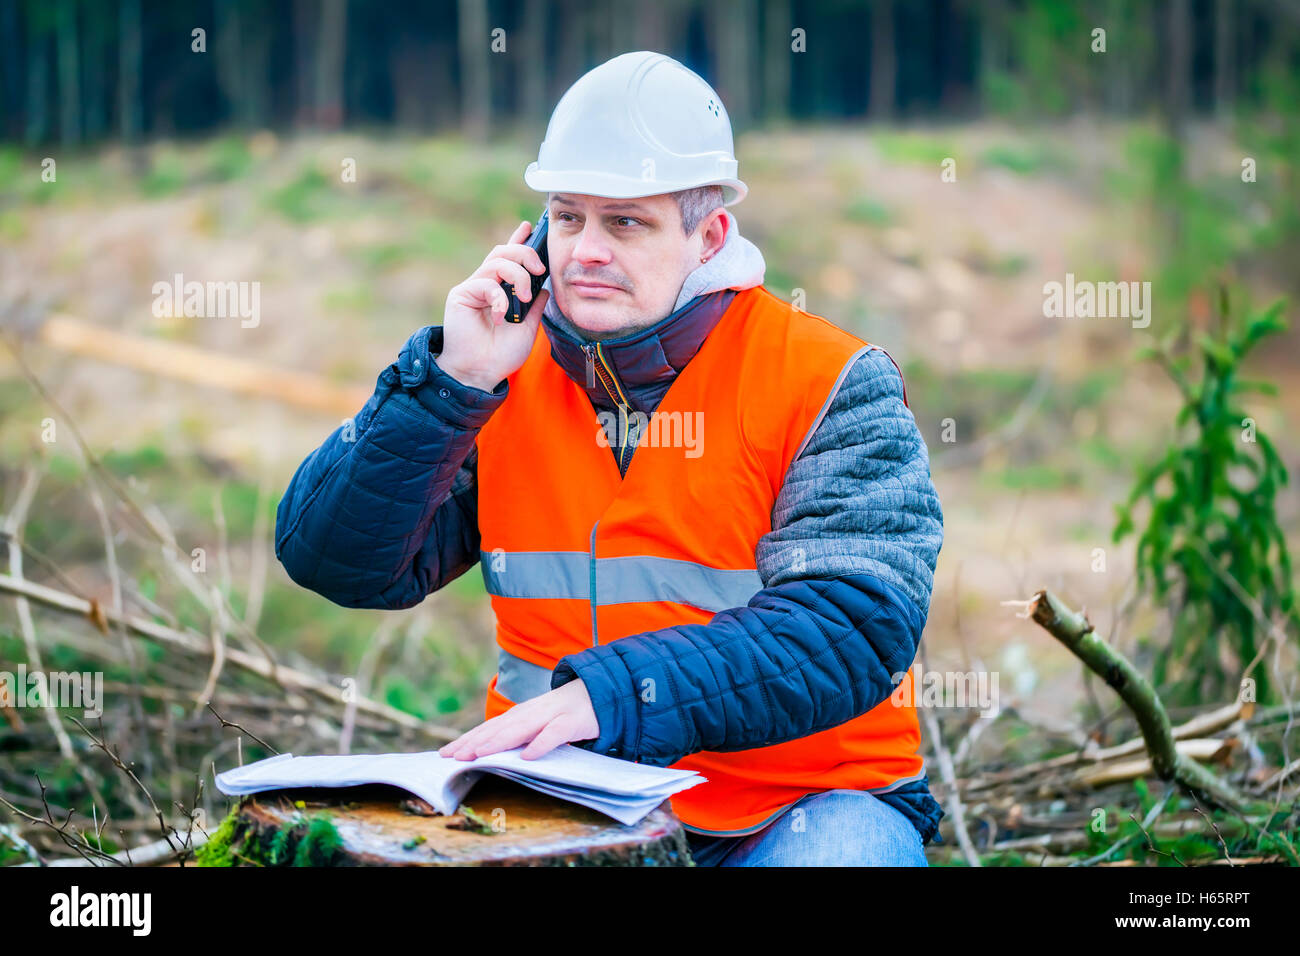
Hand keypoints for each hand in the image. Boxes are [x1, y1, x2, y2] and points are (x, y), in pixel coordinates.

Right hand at [437, 219, 550, 391]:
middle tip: (539, 269)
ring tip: (523, 297)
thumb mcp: (528, 327)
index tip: (530, 227)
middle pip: (504, 251)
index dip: (518, 240)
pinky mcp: (461, 294)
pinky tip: (501, 317)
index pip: (510, 258)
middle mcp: (486, 284)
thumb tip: (545, 287)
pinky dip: (499, 298)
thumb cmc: (501, 354)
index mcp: (501, 289)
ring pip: (497, 261)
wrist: (480, 373)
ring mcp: (473, 287)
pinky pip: (486, 283)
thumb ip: (535, 306)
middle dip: (525, 253)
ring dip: (517, 275)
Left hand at [438, 679, 599, 760]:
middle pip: (498, 728)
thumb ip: (517, 735)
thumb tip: (486, 753)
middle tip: (452, 757)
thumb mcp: (537, 723)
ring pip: (520, 729)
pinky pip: (554, 734)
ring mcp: (550, 716)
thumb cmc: (564, 713)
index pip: (488, 728)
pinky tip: (527, 757)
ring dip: (498, 742)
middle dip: (473, 742)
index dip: (467, 739)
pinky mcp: (571, 722)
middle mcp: (530, 713)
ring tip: (479, 755)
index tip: (445, 754)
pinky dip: (540, 744)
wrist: (599, 692)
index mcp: (520, 715)